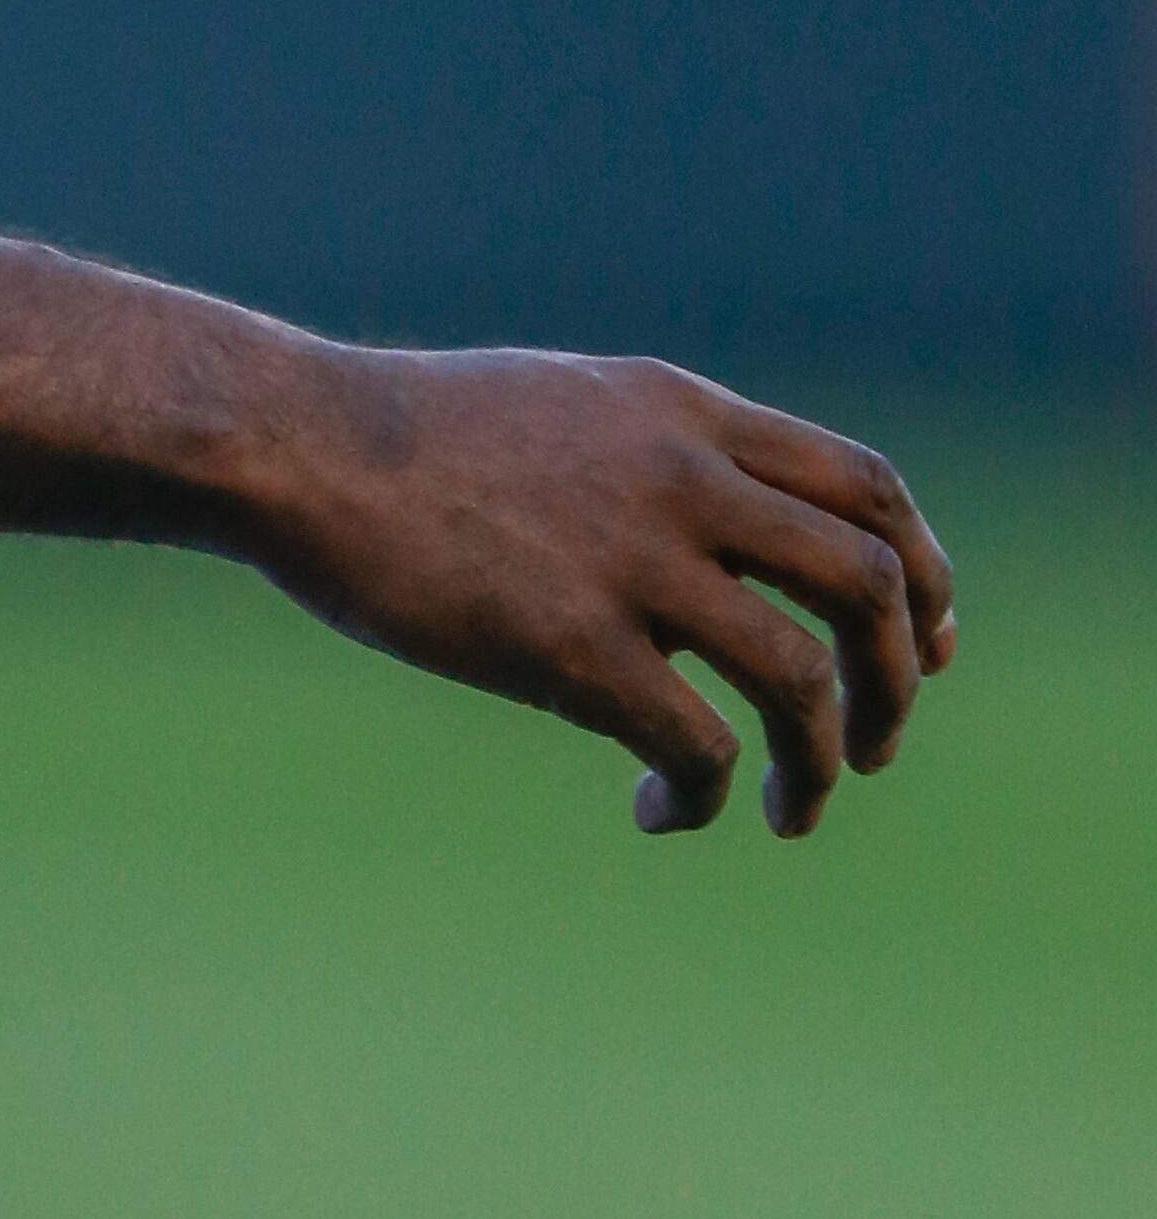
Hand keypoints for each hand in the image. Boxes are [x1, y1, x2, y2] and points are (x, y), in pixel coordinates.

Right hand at [263, 349, 953, 835]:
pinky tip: (657, 814)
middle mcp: (681, 477)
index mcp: (685, 415)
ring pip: (803, 676)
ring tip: (791, 811)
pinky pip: (695, 744)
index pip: (867, 487)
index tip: (922, 642)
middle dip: (897, 680)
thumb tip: (716, 530)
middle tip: (869, 746)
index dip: (922, 572)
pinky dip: (701, 798)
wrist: (296, 444)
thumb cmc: (406, 436)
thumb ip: (658, 453)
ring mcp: (629, 559)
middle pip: (867, 581)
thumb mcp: (568, 404)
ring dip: (822, 762)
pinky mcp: (567, 642)